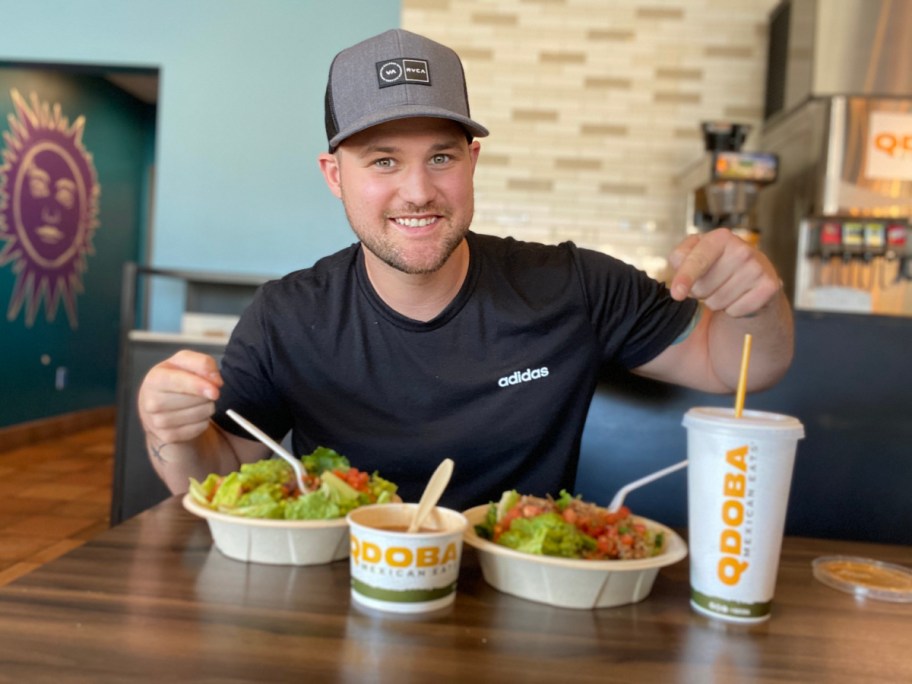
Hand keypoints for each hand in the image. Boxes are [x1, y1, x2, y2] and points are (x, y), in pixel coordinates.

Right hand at [138, 350, 222, 445]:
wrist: (157, 405)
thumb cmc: (174, 380)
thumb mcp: (184, 363)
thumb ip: (202, 363)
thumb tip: (215, 380)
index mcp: (155, 379)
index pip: (179, 381)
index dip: (199, 385)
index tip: (215, 390)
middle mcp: (152, 402)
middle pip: (196, 399)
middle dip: (207, 394)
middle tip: (200, 391)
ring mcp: (158, 422)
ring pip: (201, 414)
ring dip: (207, 407)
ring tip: (196, 402)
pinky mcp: (168, 436)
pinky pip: (200, 427)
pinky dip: (203, 420)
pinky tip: (192, 415)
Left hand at [667, 228, 781, 317]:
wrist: (752, 277)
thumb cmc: (716, 264)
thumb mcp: (694, 253)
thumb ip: (680, 257)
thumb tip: (679, 267)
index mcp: (721, 237)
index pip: (698, 260)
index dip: (685, 278)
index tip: (677, 294)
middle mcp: (743, 249)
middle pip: (702, 288)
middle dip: (700, 291)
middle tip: (712, 282)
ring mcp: (758, 268)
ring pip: (717, 302)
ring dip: (715, 301)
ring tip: (726, 288)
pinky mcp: (769, 287)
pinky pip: (734, 311)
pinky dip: (732, 310)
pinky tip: (739, 297)